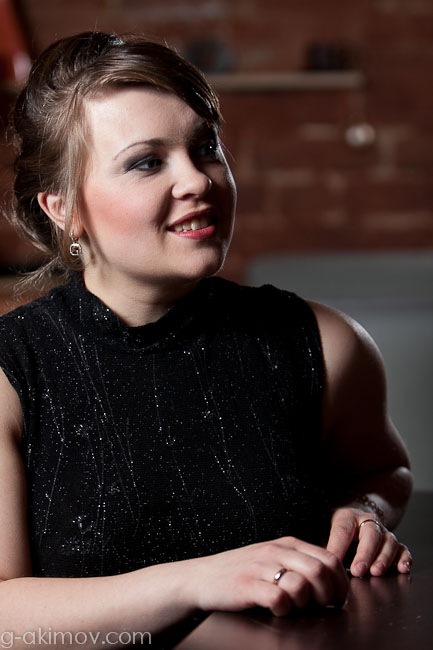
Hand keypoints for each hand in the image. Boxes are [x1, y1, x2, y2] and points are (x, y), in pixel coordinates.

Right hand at [182, 536, 348, 616]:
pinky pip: (278, 599)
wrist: (202, 577)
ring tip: (294, 607)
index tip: (336, 600)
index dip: (340, 583)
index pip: (330, 559)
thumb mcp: (274, 559)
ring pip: (302, 584)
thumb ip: (300, 564)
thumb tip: (333, 583)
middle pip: (321, 571)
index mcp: (288, 544)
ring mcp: (261, 567)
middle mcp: (276, 551)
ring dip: (305, 604)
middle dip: (327, 596)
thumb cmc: (243, 572)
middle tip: (317, 607)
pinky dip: (284, 610)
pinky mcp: (247, 585)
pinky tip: (276, 610)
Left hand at [326, 507, 412, 576]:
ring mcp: (383, 532)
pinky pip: (403, 549)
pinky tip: (402, 568)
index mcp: (346, 517)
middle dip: (364, 553)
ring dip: (383, 558)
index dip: (338, 546)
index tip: (333, 561)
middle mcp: (367, 522)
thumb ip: (321, 546)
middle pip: (370, 534)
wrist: (352, 521)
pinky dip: (404, 558)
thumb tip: (317, 563)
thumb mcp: (322, 532)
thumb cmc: (333, 531)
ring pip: (388, 542)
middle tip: (358, 570)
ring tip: (375, 572)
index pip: (342, 529)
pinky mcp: (395, 544)